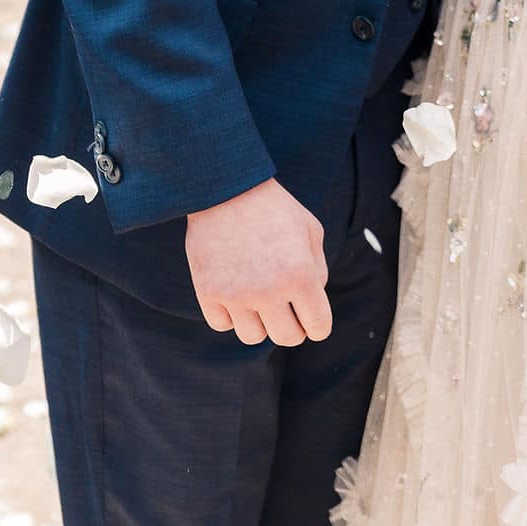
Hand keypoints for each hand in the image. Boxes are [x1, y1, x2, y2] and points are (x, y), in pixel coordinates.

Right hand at [186, 179, 331, 346]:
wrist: (225, 187)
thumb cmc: (274, 208)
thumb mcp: (310, 231)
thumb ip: (318, 271)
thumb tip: (311, 308)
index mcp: (300, 274)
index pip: (318, 327)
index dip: (318, 326)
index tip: (311, 320)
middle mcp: (269, 290)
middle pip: (287, 338)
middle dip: (292, 327)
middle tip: (286, 309)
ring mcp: (236, 294)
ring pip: (253, 336)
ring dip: (259, 321)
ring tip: (258, 297)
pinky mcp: (208, 292)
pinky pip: (223, 325)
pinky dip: (230, 315)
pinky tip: (234, 292)